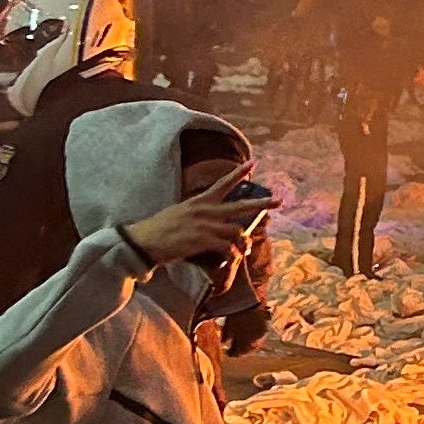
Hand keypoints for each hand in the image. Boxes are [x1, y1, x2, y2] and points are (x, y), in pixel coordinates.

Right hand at [122, 181, 271, 266]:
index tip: (253, 163)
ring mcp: (205, 225)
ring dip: (243, 243)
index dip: (239, 173)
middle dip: (262, 204)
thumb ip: (197, 215)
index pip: (223, 184)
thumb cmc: (158, 230)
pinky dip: (231, 254)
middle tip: (279, 200)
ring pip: (237, 231)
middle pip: (241, 205)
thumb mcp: (179, 213)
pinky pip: (227, 247)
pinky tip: (231, 260)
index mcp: (199, 202)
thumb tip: (207, 222)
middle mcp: (205, 210)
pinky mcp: (203, 240)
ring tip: (243, 250)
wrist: (143, 241)